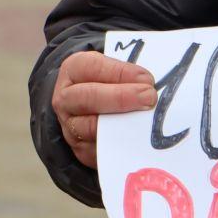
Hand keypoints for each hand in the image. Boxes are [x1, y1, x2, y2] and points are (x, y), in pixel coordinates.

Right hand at [51, 50, 157, 168]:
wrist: (97, 109)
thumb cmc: (111, 84)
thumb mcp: (114, 70)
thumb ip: (129, 74)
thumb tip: (151, 83)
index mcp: (74, 70)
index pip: (92, 67)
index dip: (120, 73)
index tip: (146, 79)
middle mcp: (66, 98)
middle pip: (88, 96)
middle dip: (121, 97)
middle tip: (149, 97)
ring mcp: (71, 126)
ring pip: (91, 126)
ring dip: (121, 123)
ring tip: (146, 118)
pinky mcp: (82, 149)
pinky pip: (99, 150)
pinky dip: (120, 144)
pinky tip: (138, 138)